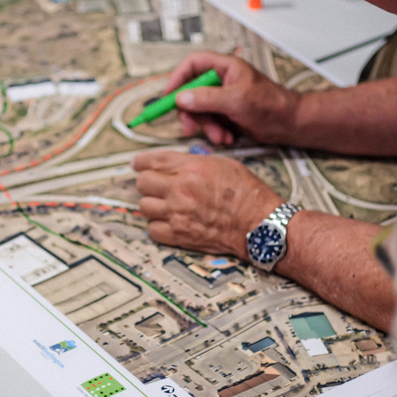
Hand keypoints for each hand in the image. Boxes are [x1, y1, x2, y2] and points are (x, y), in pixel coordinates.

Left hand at [132, 150, 282, 257]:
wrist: (258, 225)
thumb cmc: (247, 194)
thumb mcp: (223, 164)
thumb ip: (195, 161)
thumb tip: (176, 163)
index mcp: (191, 168)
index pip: (151, 161)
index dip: (141, 162)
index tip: (138, 164)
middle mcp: (180, 190)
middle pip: (142, 183)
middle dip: (148, 182)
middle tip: (156, 185)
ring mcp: (177, 214)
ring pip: (144, 206)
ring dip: (152, 204)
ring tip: (164, 204)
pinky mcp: (179, 235)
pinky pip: (152, 230)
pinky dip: (157, 226)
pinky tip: (168, 222)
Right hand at [165, 51, 299, 145]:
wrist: (289, 125)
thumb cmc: (270, 105)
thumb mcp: (235, 100)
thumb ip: (206, 98)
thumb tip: (181, 98)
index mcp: (225, 67)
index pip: (193, 64)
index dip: (178, 78)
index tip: (169, 96)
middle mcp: (222, 80)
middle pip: (192, 92)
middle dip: (191, 112)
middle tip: (189, 127)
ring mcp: (224, 98)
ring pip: (201, 110)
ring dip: (206, 126)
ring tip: (219, 137)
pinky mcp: (228, 113)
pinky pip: (211, 121)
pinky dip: (215, 131)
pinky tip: (226, 138)